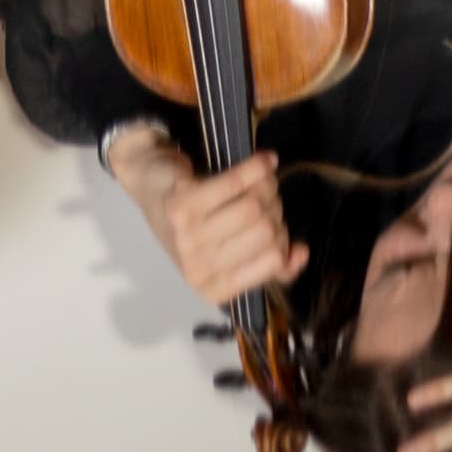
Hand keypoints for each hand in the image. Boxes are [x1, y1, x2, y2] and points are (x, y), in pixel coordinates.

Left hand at [115, 135, 296, 307]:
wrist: (150, 185)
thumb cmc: (196, 222)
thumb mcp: (232, 251)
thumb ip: (271, 264)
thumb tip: (301, 253)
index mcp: (214, 289)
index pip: (275, 261)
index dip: (284, 237)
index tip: (276, 223)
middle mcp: (198, 270)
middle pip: (267, 232)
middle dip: (275, 208)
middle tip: (264, 197)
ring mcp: (187, 239)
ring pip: (255, 207)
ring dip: (267, 186)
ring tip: (259, 180)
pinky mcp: (181, 206)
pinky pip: (235, 184)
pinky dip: (256, 168)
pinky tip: (264, 161)